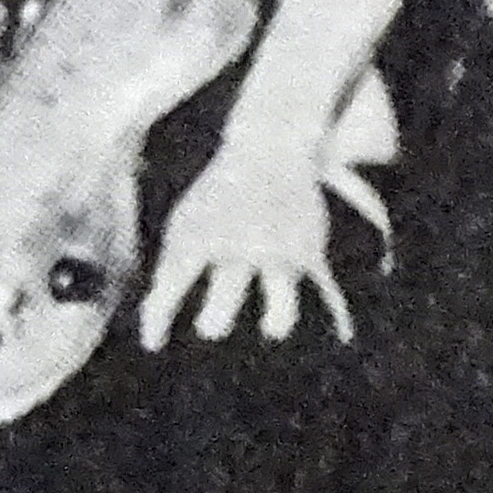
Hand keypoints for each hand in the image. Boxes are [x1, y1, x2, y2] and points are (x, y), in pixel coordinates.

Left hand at [139, 131, 351, 349]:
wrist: (268, 150)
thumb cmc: (218, 197)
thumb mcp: (186, 224)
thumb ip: (172, 269)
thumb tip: (154, 321)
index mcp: (199, 233)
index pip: (172, 283)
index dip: (158, 319)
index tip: (153, 343)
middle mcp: (238, 244)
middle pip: (223, 301)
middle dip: (214, 321)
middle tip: (210, 326)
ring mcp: (279, 250)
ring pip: (280, 306)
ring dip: (275, 321)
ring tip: (270, 327)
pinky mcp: (310, 251)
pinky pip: (324, 289)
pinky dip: (334, 312)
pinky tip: (340, 332)